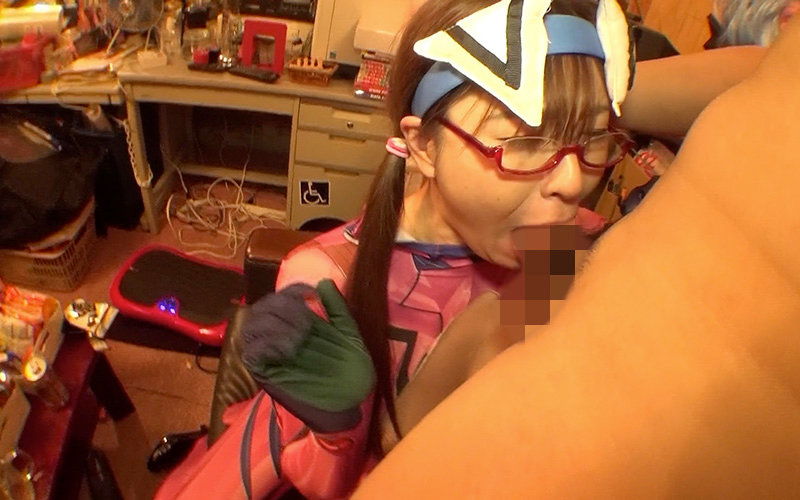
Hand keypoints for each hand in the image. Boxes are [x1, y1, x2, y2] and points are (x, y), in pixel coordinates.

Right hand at [242, 279, 374, 432]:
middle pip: (263, 307)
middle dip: (283, 307)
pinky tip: (289, 349)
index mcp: (297, 321)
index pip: (282, 296)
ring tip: (299, 337)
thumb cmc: (349, 366)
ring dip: (275, 325)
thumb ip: (337, 308)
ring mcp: (270, 353)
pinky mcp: (264, 373)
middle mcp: (279, 333)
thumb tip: (323, 282)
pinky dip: (267, 345)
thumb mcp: (348, 333)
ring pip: (252, 327)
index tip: (310, 295)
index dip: (292, 290)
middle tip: (305, 322)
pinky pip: (252, 354)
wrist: (348, 400)